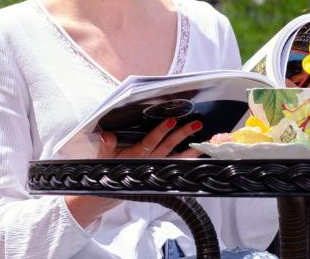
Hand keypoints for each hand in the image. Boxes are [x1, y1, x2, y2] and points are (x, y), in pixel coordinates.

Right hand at [66, 118, 202, 225]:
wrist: (114, 189)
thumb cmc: (110, 166)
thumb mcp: (104, 156)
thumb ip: (107, 145)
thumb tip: (107, 135)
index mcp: (137, 154)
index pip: (150, 141)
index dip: (161, 131)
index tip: (171, 121)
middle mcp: (150, 161)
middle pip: (168, 147)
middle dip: (182, 135)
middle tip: (195, 124)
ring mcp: (158, 166)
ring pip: (176, 157)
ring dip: (190, 150)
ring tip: (204, 141)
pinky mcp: (161, 170)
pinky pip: (177, 165)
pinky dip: (188, 160)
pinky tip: (199, 154)